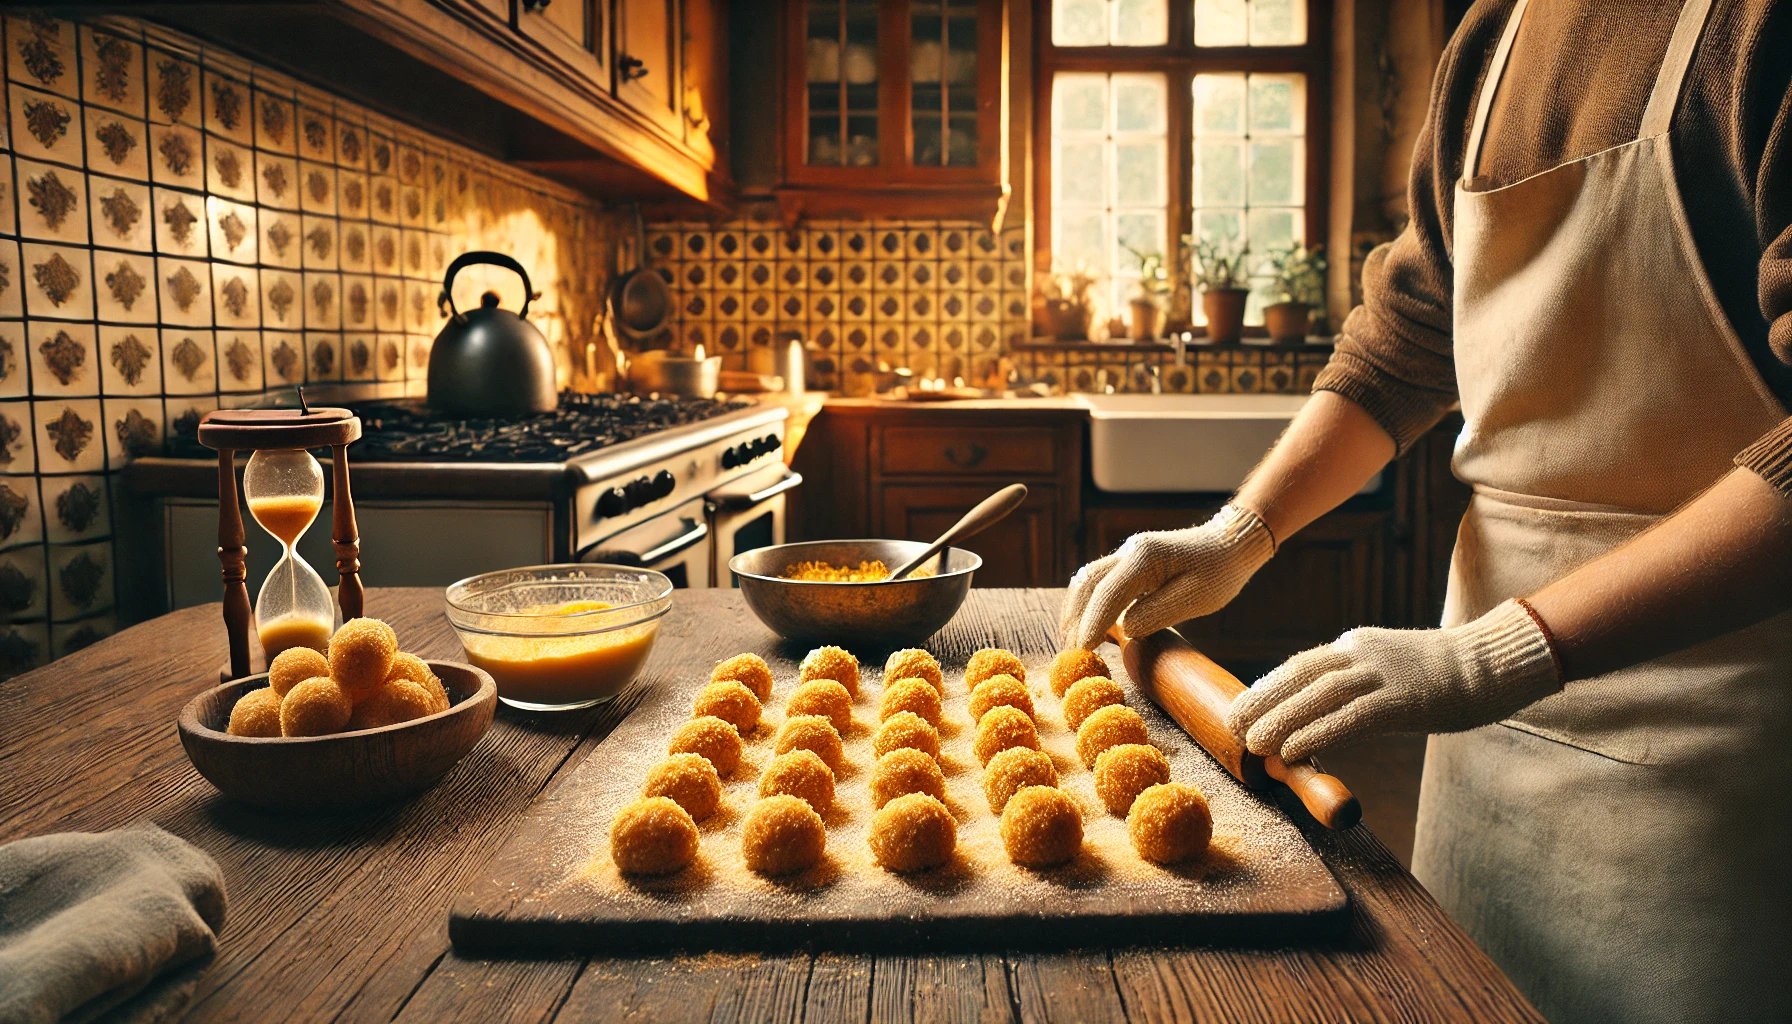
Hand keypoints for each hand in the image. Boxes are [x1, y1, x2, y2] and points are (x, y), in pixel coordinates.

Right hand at [1059, 504, 1275, 650]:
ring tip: (1071, 641)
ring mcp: (1127, 553)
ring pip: (1087, 581)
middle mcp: (1129, 551)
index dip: (1091, 624)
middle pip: (1087, 585)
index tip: (1081, 651)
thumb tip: (1125, 628)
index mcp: (1145, 557)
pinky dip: (1085, 603)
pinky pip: (1097, 581)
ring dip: (1075, 611)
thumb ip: (1158, 613)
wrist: (1230, 543)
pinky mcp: (1129, 561)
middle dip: (1075, 620)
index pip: (1107, 594)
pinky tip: (1083, 623)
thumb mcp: (1196, 598)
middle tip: (1069, 653)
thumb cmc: (1219, 572)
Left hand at [1224, 599, 1560, 761]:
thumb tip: (1325, 708)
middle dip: (1260, 701)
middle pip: (1297, 675)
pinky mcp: (1402, 699)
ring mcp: (1382, 674)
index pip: (1300, 665)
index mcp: (1357, 645)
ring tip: (1251, 743)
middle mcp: (1361, 653)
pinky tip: (1292, 750)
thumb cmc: (1446, 674)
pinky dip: (1315, 733)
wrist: (1495, 663)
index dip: (1267, 687)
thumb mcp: (1392, 667)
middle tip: (1231, 726)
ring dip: (1279, 720)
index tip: (1242, 707)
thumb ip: (1359, 681)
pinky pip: (1349, 717)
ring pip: (1316, 696)